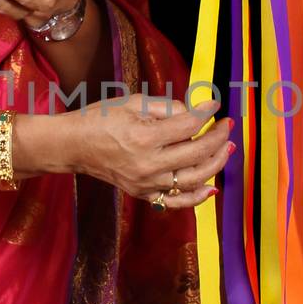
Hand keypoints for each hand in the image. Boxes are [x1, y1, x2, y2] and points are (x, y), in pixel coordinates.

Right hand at [65, 91, 233, 208]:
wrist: (74, 145)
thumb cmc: (100, 119)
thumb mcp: (132, 102)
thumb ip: (166, 107)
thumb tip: (193, 114)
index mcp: (145, 137)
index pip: (189, 125)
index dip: (206, 113)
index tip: (215, 105)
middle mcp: (148, 164)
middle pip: (197, 152)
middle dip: (218, 137)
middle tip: (227, 125)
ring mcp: (147, 183)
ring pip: (194, 179)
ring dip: (216, 163)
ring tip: (228, 148)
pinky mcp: (143, 194)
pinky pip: (176, 201)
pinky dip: (197, 197)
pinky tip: (212, 187)